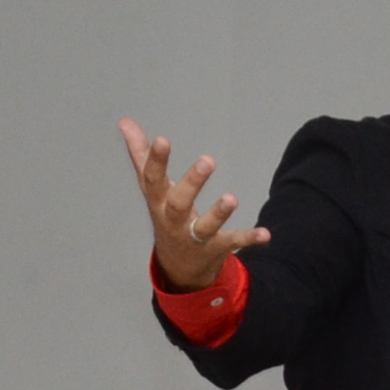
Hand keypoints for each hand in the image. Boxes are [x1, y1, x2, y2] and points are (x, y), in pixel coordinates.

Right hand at [121, 118, 263, 290]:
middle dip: (192, 183)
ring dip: (218, 214)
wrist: (178, 268)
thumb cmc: (166, 217)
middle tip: (208, 160)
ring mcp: (194, 237)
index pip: (152, 180)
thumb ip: (141, 155)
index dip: (156, 161)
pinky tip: (265, 234)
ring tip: (232, 198)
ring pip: (204, 227)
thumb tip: (124, 121)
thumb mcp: (153, 188)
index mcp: (158, 201)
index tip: (162, 140)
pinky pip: (231, 243)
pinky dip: (248, 238)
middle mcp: (173, 221)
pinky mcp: (214, 249)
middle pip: (179, 204)